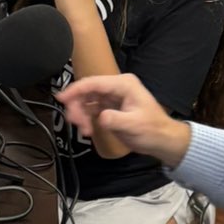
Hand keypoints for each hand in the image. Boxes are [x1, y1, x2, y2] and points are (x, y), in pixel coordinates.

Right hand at [55, 71, 187, 162]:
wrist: (162, 140)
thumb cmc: (153, 130)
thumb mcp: (134, 125)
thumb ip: (115, 120)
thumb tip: (100, 117)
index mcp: (123, 84)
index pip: (94, 83)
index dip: (75, 89)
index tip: (60, 98)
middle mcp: (116, 87)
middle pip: (88, 91)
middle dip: (77, 106)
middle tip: (75, 122)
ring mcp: (112, 97)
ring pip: (87, 101)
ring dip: (81, 114)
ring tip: (84, 130)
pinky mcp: (110, 108)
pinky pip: (91, 110)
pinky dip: (86, 119)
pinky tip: (88, 130)